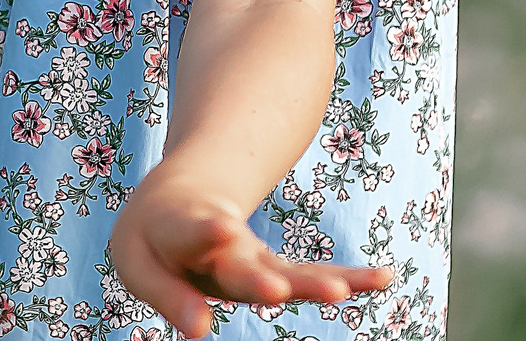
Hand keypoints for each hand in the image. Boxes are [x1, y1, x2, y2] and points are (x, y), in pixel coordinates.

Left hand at [109, 161, 391, 337]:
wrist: (179, 200)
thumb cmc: (155, 240)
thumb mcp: (140, 264)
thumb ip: (168, 296)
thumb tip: (200, 331)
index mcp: (181, 232)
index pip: (191, 232)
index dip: (207, 230)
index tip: (225, 227)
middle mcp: (225, 244)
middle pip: (243, 263)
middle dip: (259, 278)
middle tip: (276, 290)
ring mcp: (255, 257)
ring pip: (285, 271)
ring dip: (312, 281)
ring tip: (341, 291)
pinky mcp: (277, 271)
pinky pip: (314, 274)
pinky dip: (349, 276)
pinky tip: (385, 277)